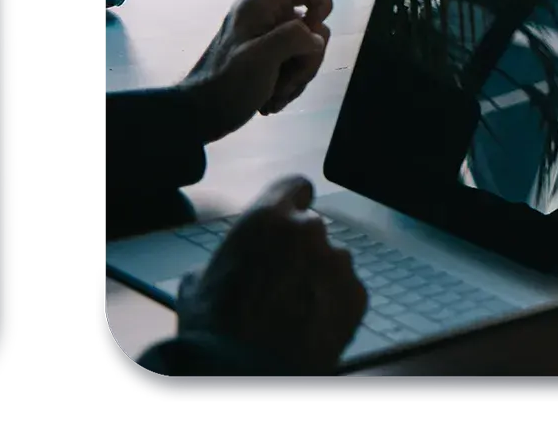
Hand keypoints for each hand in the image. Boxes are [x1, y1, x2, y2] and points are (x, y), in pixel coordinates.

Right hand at [175, 176, 367, 371]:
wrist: (248, 371)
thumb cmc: (218, 325)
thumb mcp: (199, 281)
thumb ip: (225, 259)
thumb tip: (223, 269)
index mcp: (266, 217)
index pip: (295, 185)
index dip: (292, 199)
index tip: (290, 212)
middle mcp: (309, 232)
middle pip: (312, 228)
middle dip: (300, 248)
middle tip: (281, 277)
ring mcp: (338, 264)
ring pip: (332, 261)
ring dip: (318, 276)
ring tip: (296, 307)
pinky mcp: (358, 296)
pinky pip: (347, 290)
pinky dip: (333, 302)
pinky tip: (311, 323)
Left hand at [180, 0, 332, 142]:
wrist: (202, 113)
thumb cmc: (226, 84)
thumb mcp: (260, 58)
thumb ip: (293, 37)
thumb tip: (316, 37)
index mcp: (262, 4)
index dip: (322, 4)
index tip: (310, 37)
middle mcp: (268, 14)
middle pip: (316, 23)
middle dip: (307, 59)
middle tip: (283, 80)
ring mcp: (269, 35)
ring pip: (310, 49)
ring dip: (298, 77)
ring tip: (273, 94)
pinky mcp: (271, 55)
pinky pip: (299, 64)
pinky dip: (290, 84)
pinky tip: (271, 99)